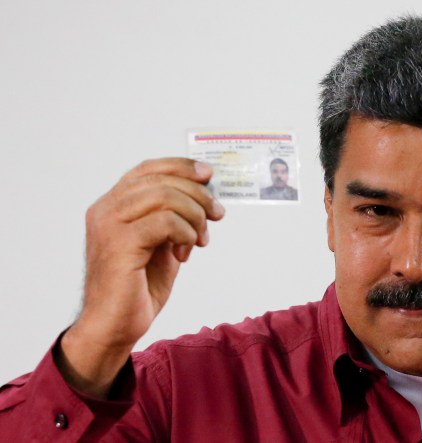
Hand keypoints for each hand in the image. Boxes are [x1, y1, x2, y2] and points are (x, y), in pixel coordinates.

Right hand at [57, 158, 224, 396]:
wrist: (115, 326)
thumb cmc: (137, 288)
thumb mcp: (162, 244)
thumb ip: (174, 219)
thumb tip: (204, 198)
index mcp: (112, 206)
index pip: (147, 169)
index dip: (180, 166)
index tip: (207, 175)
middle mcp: (105, 210)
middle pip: (160, 179)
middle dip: (198, 194)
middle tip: (217, 214)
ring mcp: (109, 225)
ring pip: (164, 196)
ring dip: (194, 215)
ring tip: (200, 239)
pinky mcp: (120, 243)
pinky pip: (165, 221)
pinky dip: (185, 233)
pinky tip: (184, 253)